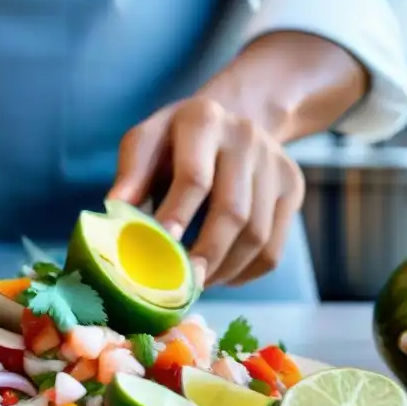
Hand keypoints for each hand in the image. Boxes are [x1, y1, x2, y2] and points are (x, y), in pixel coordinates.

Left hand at [108, 97, 304, 287]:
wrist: (232, 119)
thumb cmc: (175, 142)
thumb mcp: (146, 143)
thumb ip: (131, 174)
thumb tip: (113, 211)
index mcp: (203, 120)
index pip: (194, 177)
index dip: (177, 216)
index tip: (157, 251)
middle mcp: (246, 137)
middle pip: (233, 211)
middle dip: (205, 255)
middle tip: (182, 286)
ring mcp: (276, 163)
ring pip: (257, 235)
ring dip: (225, 270)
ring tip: (197, 284)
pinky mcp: (293, 187)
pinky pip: (274, 247)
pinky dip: (246, 273)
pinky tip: (222, 277)